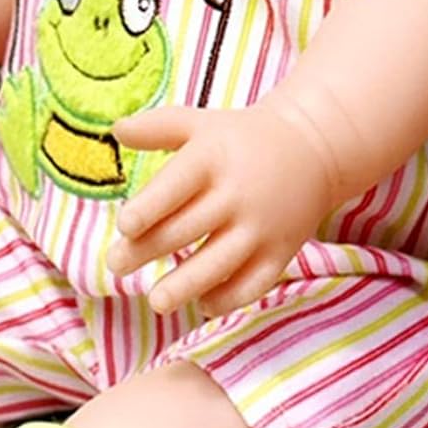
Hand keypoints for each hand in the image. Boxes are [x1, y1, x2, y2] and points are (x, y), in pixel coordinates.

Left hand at [107, 101, 333, 316]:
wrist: (312, 149)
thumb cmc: (240, 138)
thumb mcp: (199, 124)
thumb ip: (157, 128)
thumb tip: (117, 129)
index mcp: (211, 159)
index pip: (175, 187)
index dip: (149, 208)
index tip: (125, 226)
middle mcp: (236, 194)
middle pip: (185, 229)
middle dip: (147, 251)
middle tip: (116, 265)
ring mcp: (261, 226)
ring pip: (218, 263)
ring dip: (185, 285)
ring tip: (157, 300)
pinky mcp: (281, 251)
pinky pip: (253, 283)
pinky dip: (228, 298)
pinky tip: (203, 303)